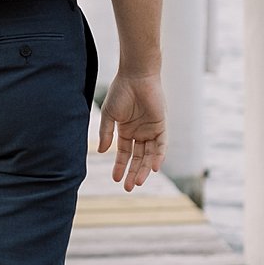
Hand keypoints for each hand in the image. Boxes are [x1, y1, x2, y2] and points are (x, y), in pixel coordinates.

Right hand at [97, 71, 165, 190]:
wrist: (135, 76)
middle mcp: (140, 132)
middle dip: (132, 172)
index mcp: (126, 130)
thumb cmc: (120, 92)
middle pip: (137, 158)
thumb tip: (102, 151)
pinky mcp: (161, 126)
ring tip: (137, 181)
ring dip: (144, 169)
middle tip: (127, 187)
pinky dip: (158, 156)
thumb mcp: (109, 115)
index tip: (114, 179)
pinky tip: (153, 168)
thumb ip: (106, 133)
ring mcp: (151, 130)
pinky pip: (161, 145)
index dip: (119, 166)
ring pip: (149, 155)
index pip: (124, 153)